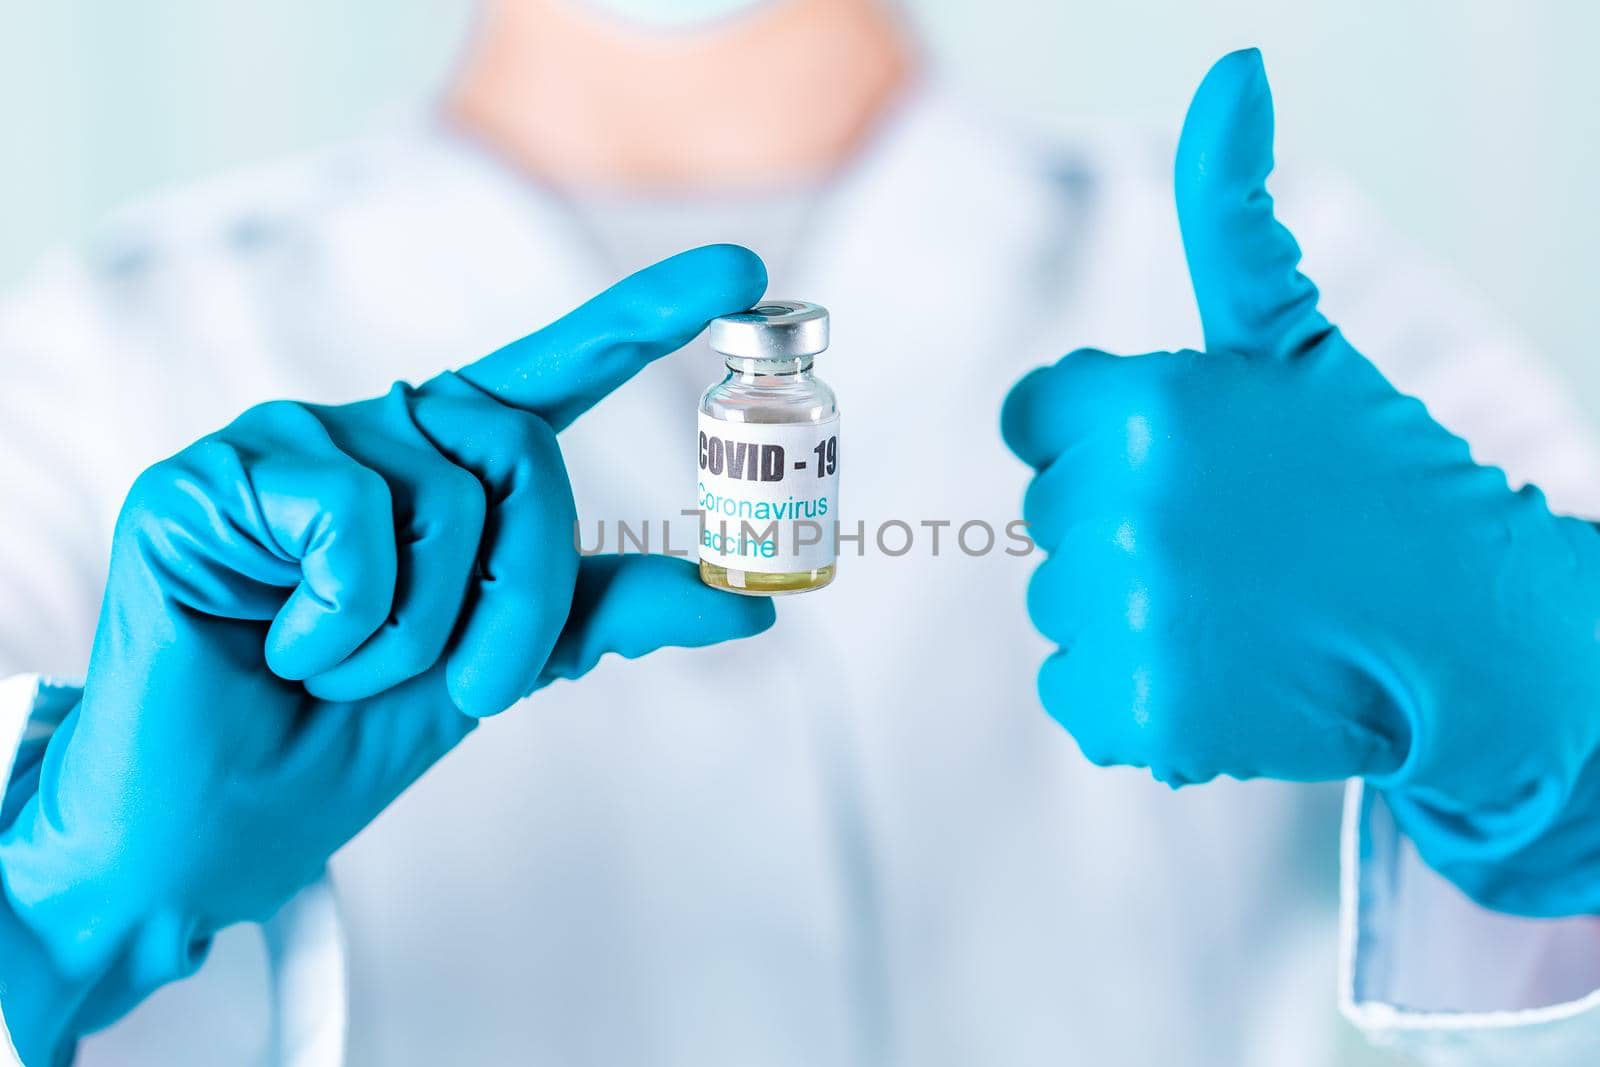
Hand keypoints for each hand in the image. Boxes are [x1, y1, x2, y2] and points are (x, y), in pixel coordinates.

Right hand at [0, 246, 774, 1062]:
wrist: (225, 824)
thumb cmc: (348, 735)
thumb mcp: (500, 662)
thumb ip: (602, 608)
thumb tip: (749, 607)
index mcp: (449, 470)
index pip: (557, 370)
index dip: (647, 315)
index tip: (741, 273)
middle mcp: (381, 435)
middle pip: (523, 451)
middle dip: (522, 594)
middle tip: (470, 682)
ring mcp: (295, 440)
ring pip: (443, 495)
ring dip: (420, 633)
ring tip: (340, 667)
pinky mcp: (219, 471)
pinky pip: (350, 516)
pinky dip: (343, 619)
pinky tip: (281, 647)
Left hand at [1002, 51, 1599, 917]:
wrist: (1466, 633)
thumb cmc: (1376, 477)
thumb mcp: (1294, 341)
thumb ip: (1230, 216)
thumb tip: (1232, 68)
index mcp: (1150, 406)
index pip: (1036, 419)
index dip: (1101, 439)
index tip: (1185, 467)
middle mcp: (1128, 508)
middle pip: (1047, 515)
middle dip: (1120, 524)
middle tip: (1230, 542)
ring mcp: (1134, 619)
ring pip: (1060, 606)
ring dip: (1126, 611)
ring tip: (1234, 608)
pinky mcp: (1140, 716)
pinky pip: (1077, 694)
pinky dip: (1132, 694)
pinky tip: (1216, 670)